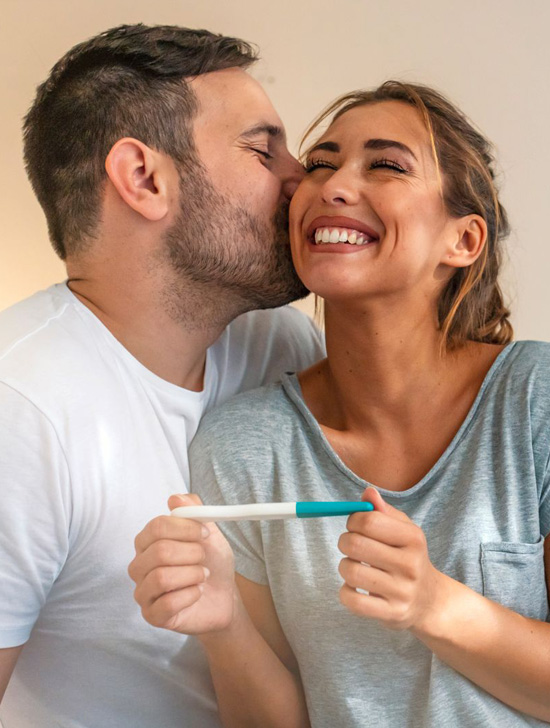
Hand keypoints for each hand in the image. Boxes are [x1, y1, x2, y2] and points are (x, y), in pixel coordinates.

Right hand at [128, 494, 235, 634]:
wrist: (224, 597)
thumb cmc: (212, 563)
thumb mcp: (208, 532)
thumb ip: (193, 511)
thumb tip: (175, 498)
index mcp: (148, 542)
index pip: (157, 527)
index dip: (185, 528)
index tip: (204, 533)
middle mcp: (140, 565)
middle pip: (159, 551)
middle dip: (191, 553)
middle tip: (203, 558)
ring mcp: (143, 592)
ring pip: (162, 577)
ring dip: (192, 574)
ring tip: (202, 576)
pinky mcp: (152, 616)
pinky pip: (167, 603)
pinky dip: (191, 595)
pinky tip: (197, 593)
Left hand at [338, 487, 442, 631]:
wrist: (430, 600)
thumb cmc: (408, 557)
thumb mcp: (403, 530)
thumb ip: (383, 511)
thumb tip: (368, 492)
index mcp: (413, 538)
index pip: (369, 521)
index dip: (353, 520)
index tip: (355, 525)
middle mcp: (410, 564)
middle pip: (356, 545)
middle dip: (344, 542)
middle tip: (350, 545)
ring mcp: (402, 591)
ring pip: (351, 572)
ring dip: (344, 567)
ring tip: (354, 566)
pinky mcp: (392, 614)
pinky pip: (353, 601)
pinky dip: (345, 592)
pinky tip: (354, 587)